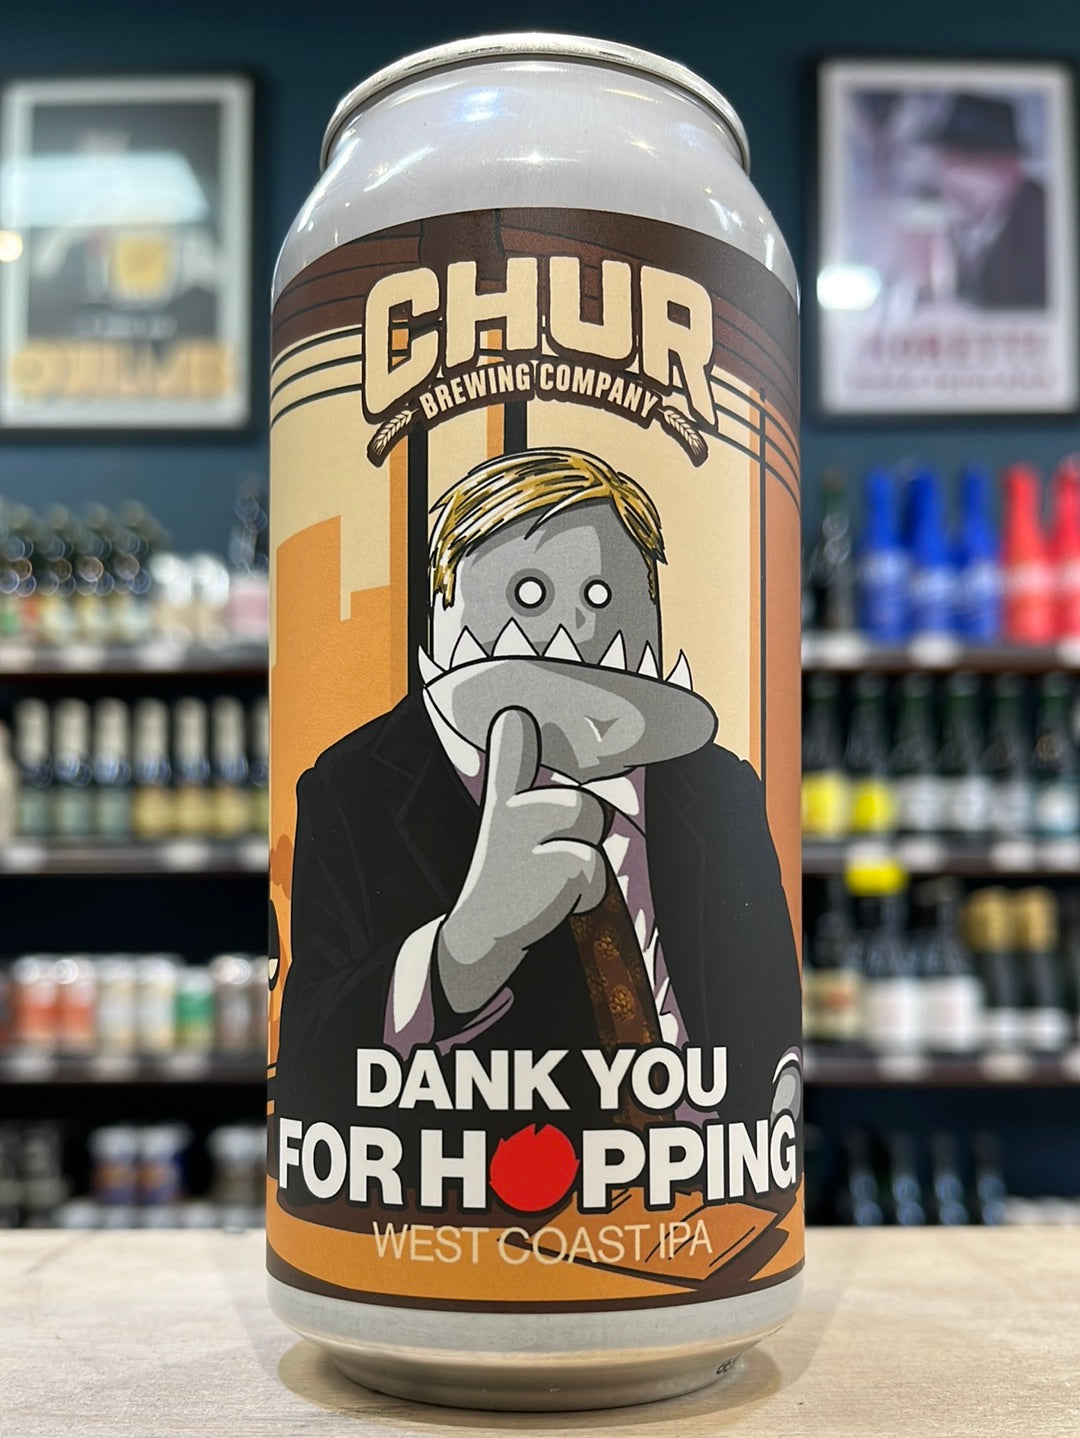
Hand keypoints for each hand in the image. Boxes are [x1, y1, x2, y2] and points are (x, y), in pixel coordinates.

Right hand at [437, 706, 607, 1013]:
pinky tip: (552, 904)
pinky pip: (592, 866)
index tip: (514, 713)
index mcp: (503, 801)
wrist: (478, 940)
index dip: (515, 732)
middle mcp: (510, 815)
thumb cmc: (504, 878)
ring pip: (592, 833)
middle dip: (581, 838)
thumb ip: (511, 767)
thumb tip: (513, 713)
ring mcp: (528, 843)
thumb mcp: (503, 819)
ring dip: (583, 865)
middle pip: (585, 807)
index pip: (509, 753)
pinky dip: (584, 891)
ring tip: (548, 885)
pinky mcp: (552, 869)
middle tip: (546, 867)